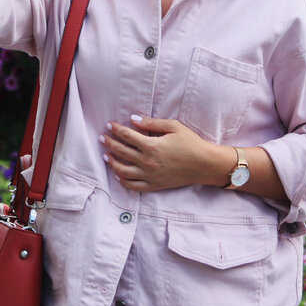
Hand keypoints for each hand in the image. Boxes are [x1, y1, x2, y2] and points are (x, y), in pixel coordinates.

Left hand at [101, 115, 221, 191]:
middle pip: (121, 152)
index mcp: (151, 146)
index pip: (127, 136)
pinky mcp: (154, 185)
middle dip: (109, 143)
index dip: (116, 129)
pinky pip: (133, 186)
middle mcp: (147, 162)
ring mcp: (149, 176)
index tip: (109, 125)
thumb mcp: (173, 127)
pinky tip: (118, 174)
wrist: (204, 164)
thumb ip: (152, 123)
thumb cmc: (190, 143)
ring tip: (106, 155)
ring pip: (122, 171)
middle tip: (102, 137)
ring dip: (112, 162)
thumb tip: (133, 119)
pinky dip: (123, 180)